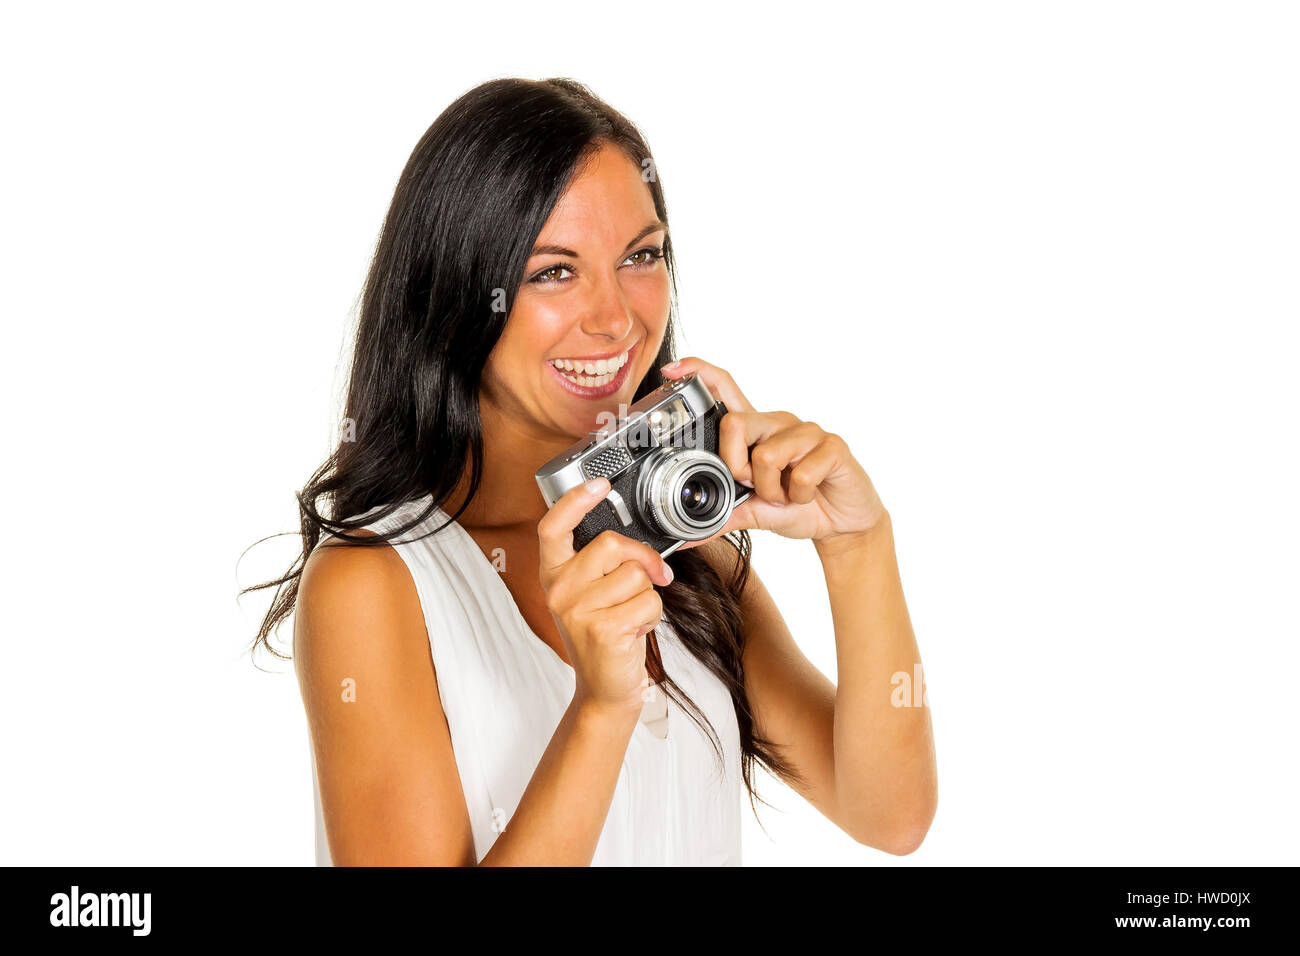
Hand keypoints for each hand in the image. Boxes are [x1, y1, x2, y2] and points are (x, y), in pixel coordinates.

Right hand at [537, 477, 673, 720]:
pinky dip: (653, 617)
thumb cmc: (603, 637)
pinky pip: (649, 602)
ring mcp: (577, 610)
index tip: (599, 484)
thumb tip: (635, 541)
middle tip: (651, 578)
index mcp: (553, 575)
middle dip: (643, 559)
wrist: (604, 690)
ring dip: (648, 595)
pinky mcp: (603, 629)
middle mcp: (559, 590)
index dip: (575, 501)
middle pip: (612, 544)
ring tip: (631, 615)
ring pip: (637, 574)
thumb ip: (600, 564)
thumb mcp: (590, 595)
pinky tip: (635, 632)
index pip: (553, 527)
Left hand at [660, 357, 886, 549]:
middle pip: (734, 423)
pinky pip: (801, 473)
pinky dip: (799, 496)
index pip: (725, 387)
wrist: (841, 525)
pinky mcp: (833, 446)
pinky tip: (809, 495)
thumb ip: (719, 517)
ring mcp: (807, 432)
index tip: (672, 369)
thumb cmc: (797, 507)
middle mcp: (778, 423)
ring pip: (766, 455)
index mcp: (755, 431)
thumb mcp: (751, 513)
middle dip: (736, 467)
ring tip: (786, 495)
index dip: (700, 372)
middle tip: (754, 487)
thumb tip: (682, 537)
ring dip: (772, 490)